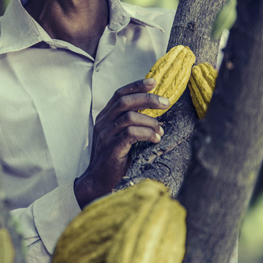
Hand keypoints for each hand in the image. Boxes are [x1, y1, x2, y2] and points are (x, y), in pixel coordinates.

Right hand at [74, 78, 167, 207]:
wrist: (97, 181)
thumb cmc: (113, 158)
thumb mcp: (118, 135)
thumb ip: (129, 122)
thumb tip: (152, 109)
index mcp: (105, 116)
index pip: (119, 94)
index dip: (136, 85)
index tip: (153, 81)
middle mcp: (103, 122)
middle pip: (125, 101)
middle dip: (148, 99)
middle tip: (165, 103)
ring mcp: (105, 135)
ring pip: (129, 117)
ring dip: (150, 122)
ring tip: (161, 130)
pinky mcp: (111, 148)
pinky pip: (131, 134)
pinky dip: (146, 134)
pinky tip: (155, 139)